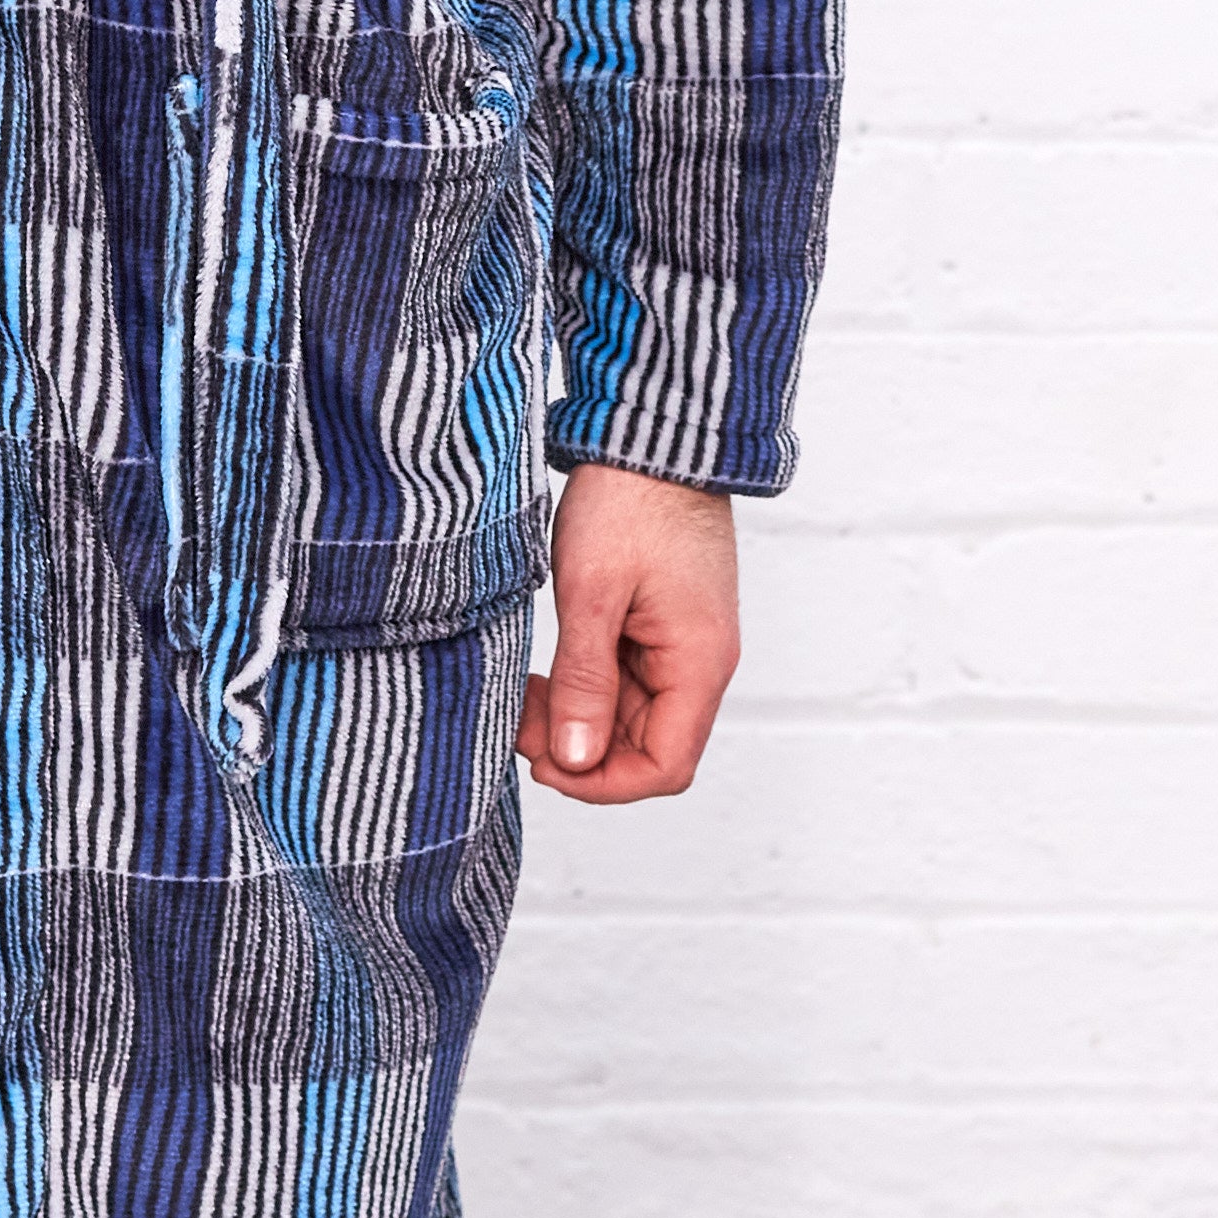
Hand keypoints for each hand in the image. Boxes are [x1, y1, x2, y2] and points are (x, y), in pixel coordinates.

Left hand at [517, 469, 739, 801]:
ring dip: (578, 719)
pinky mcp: (662, 627)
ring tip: (523, 693)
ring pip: (631, 719)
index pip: (665, 767)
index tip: (541, 763)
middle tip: (516, 719)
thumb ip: (583, 681)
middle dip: (580, 750)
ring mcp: (683, 646)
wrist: (652, 434)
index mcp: (698, 664)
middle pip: (646, 748)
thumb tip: (573, 760)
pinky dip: (586, 687)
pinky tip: (547, 671)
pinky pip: (627, 682)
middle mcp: (700, 664)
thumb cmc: (629, 502)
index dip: (601, 783)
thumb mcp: (590, 594)